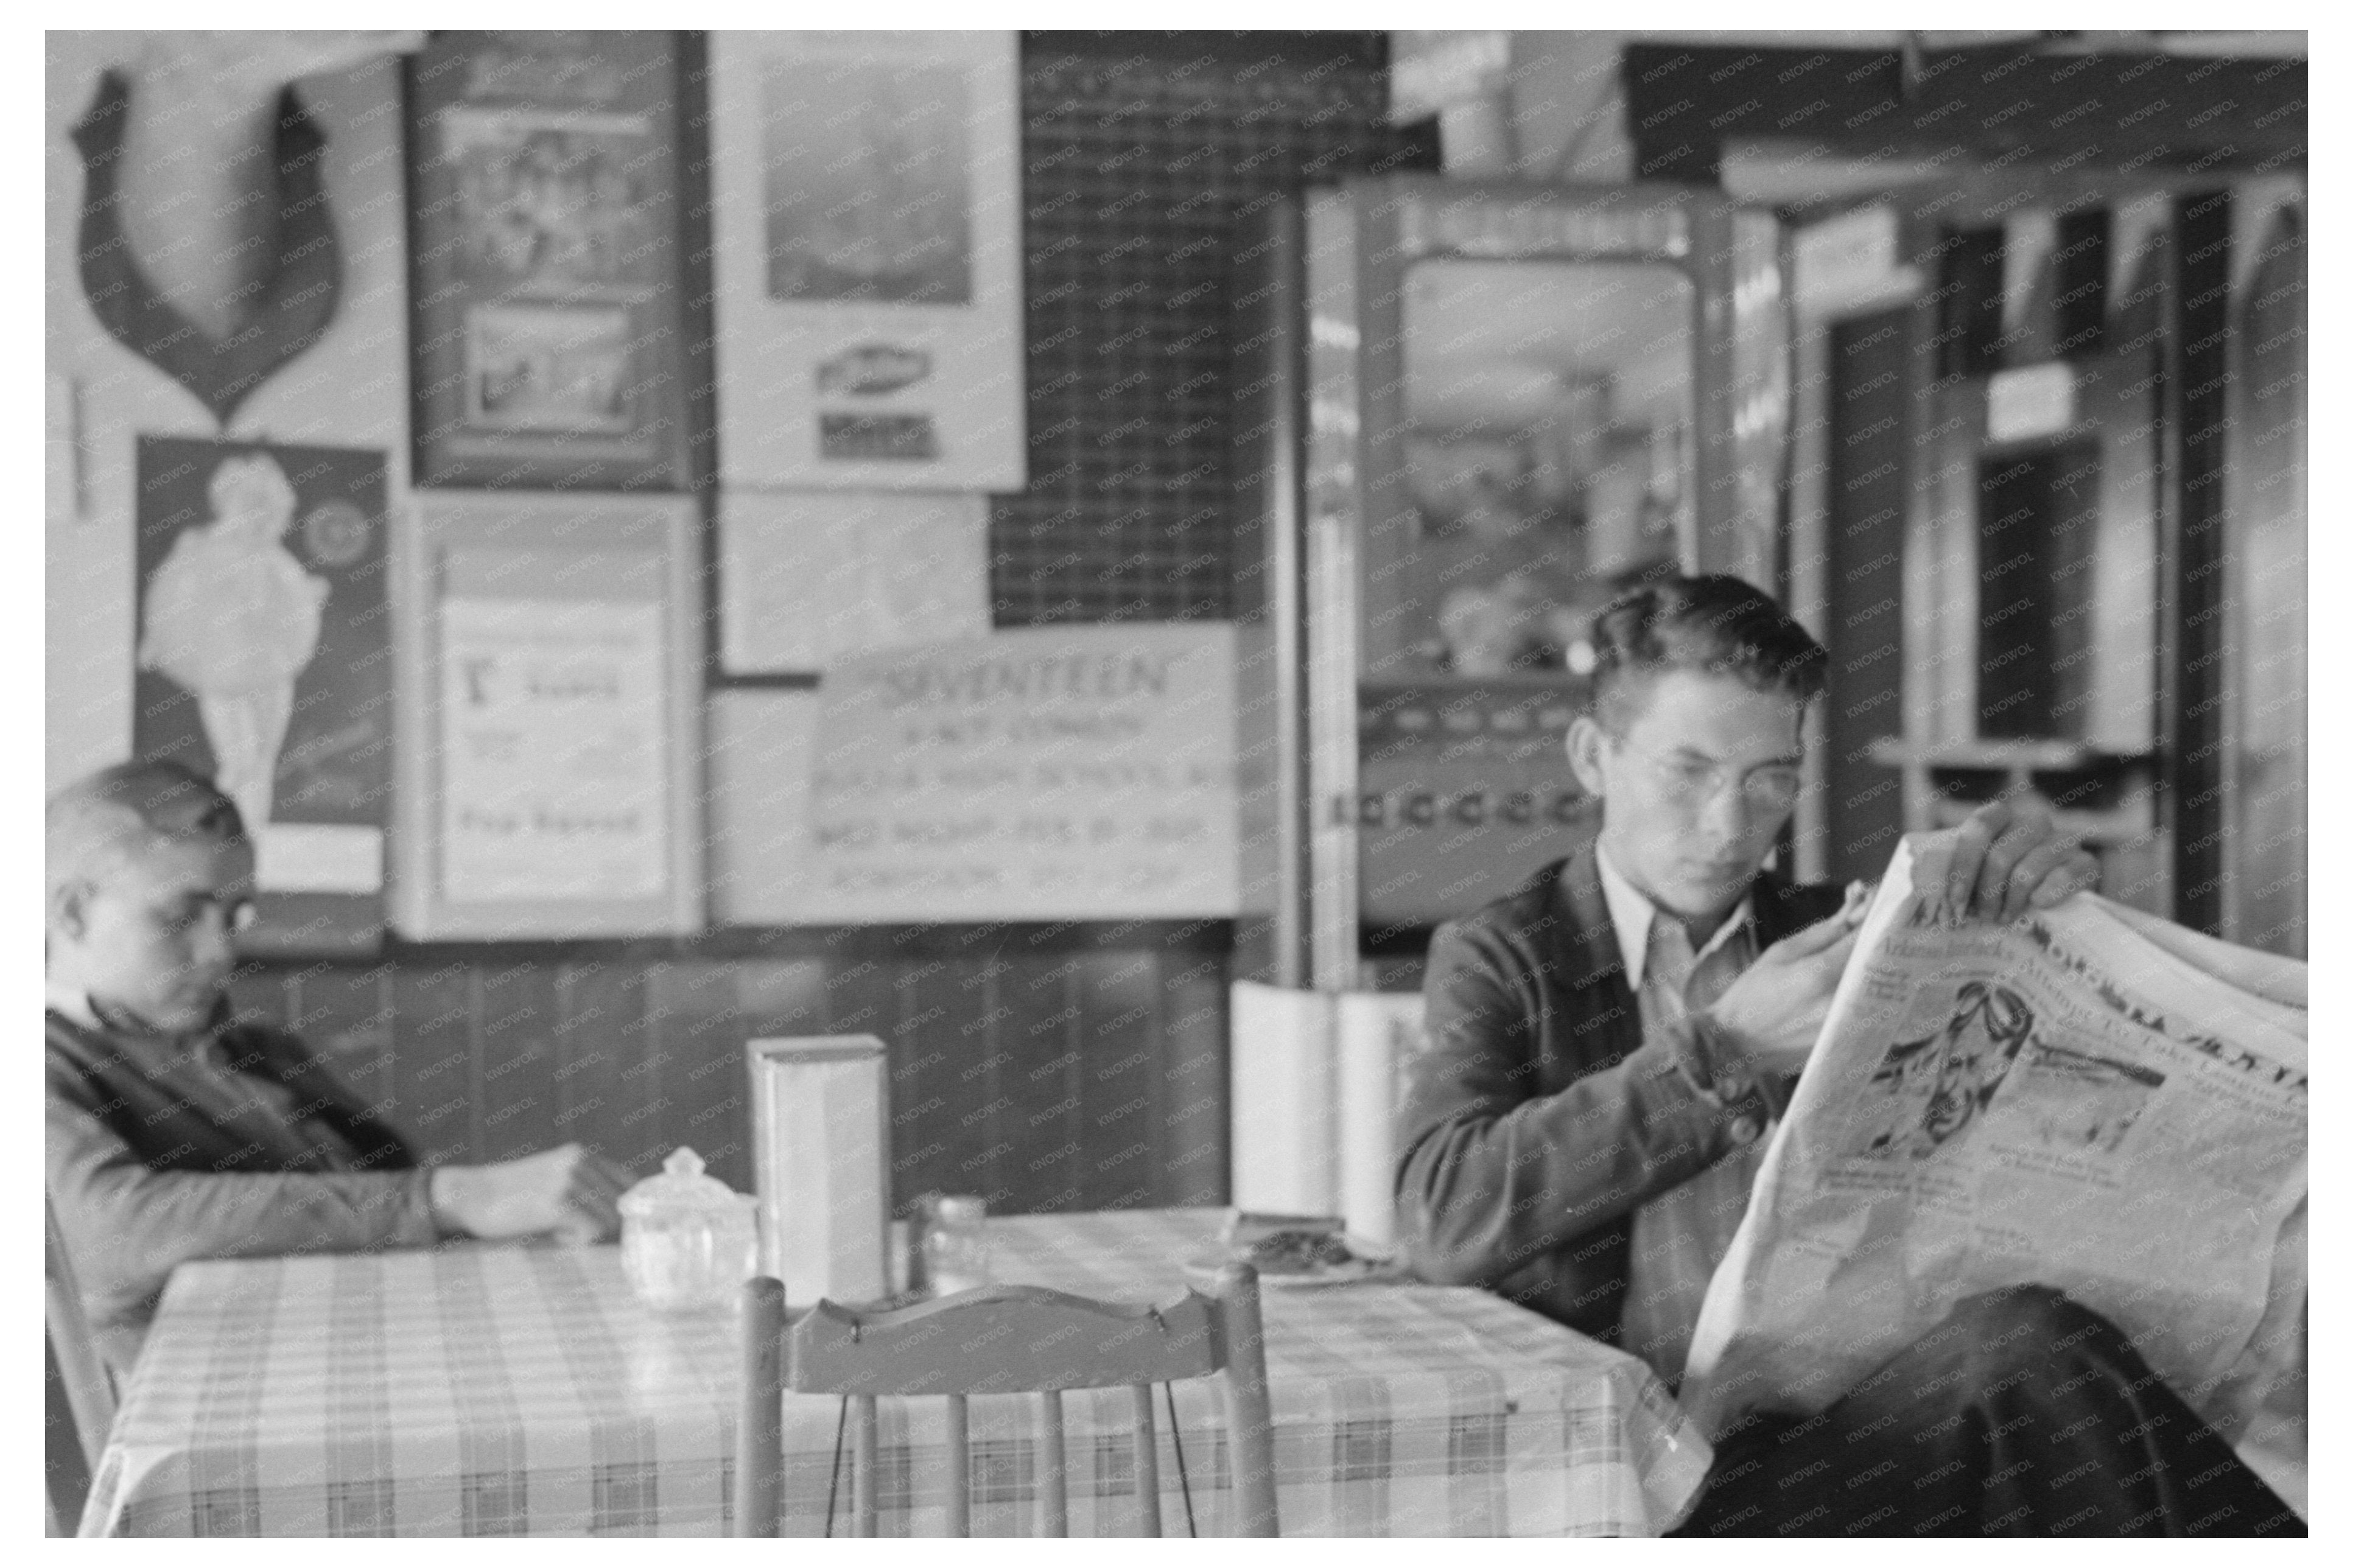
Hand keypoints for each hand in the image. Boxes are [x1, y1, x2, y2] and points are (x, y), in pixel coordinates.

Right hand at [430, 1143, 631, 1244]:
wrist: (468, 1196)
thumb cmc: (510, 1198)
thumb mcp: (553, 1182)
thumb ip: (587, 1191)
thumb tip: (627, 1220)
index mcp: (582, 1156)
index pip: (632, 1184)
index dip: (633, 1211)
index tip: (625, 1230)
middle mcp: (580, 1162)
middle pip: (625, 1205)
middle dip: (614, 1229)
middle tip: (585, 1239)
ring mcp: (570, 1181)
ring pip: (611, 1221)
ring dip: (592, 1237)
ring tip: (563, 1235)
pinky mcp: (558, 1204)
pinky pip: (591, 1233)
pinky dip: (576, 1242)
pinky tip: (555, 1237)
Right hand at [1704, 911, 1863, 1077]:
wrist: (1736, 1044)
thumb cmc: (1751, 994)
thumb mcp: (1780, 952)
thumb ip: (1822, 934)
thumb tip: (1855, 916)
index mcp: (1819, 973)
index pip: (1864, 938)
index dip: (1874, 919)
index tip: (1877, 907)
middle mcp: (1839, 1000)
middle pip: (1878, 963)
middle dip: (1876, 943)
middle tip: (1871, 931)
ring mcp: (1846, 1024)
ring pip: (1877, 987)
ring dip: (1875, 968)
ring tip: (1863, 957)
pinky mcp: (1846, 1041)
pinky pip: (1868, 1010)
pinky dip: (1867, 993)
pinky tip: (1857, 985)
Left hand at [1909, 798, 2098, 923]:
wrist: (2051, 912)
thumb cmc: (1993, 895)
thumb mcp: (1962, 882)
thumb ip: (1931, 879)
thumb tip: (1872, 895)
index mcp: (1998, 821)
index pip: (1981, 823)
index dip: (1965, 862)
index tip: (1956, 901)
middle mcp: (2031, 824)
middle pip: (2002, 852)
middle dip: (1985, 891)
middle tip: (1980, 917)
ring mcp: (2062, 841)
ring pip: (2030, 867)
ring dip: (2011, 900)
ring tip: (2003, 919)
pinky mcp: (2086, 864)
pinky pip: (2073, 871)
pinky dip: (2052, 891)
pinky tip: (2038, 906)